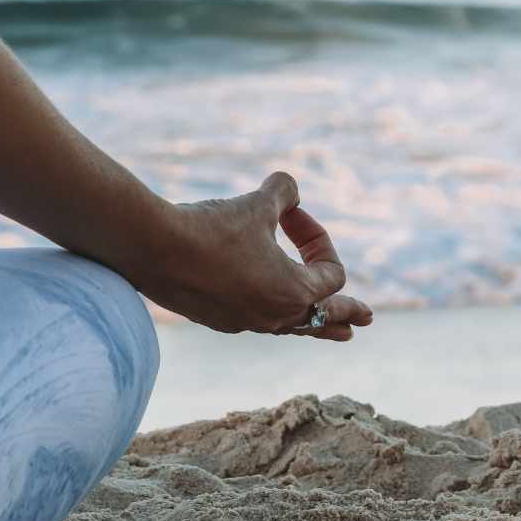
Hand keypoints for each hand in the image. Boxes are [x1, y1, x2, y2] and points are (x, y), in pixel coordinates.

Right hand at [133, 172, 372, 339]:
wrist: (153, 249)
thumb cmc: (211, 227)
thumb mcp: (256, 203)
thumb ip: (283, 193)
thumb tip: (290, 189)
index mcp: (294, 292)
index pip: (331, 272)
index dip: (318, 237)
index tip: (291, 213)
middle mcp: (274, 316)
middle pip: (322, 319)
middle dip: (346, 313)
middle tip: (366, 318)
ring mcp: (244, 322)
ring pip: (290, 327)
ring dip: (312, 322)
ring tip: (334, 331)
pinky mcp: (217, 319)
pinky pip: (256, 320)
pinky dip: (270, 311)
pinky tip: (265, 307)